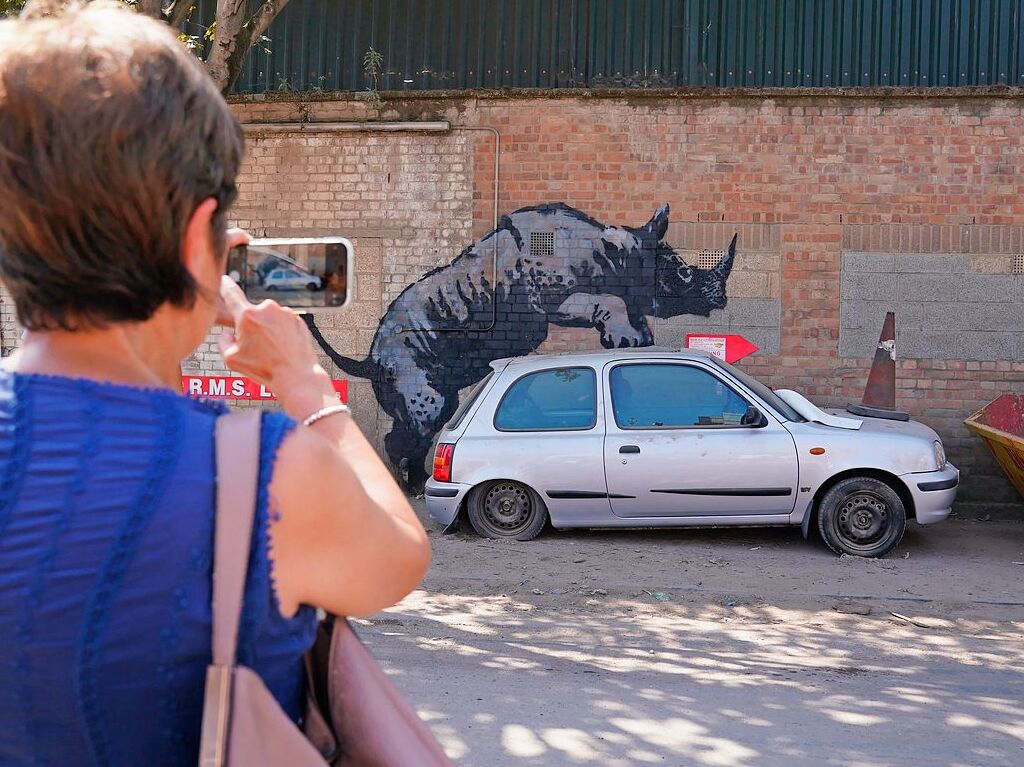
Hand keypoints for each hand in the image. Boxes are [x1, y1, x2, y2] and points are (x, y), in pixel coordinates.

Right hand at [217, 277, 334, 412]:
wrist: (297, 376)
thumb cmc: (264, 370)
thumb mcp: (232, 359)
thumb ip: (223, 341)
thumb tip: (228, 334)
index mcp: (247, 316)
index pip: (232, 294)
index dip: (225, 286)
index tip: (224, 279)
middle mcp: (267, 309)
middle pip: (252, 313)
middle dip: (252, 326)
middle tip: (257, 346)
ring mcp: (285, 313)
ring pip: (270, 318)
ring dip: (268, 329)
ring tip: (273, 350)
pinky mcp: (298, 319)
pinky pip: (284, 323)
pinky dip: (282, 332)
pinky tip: (283, 348)